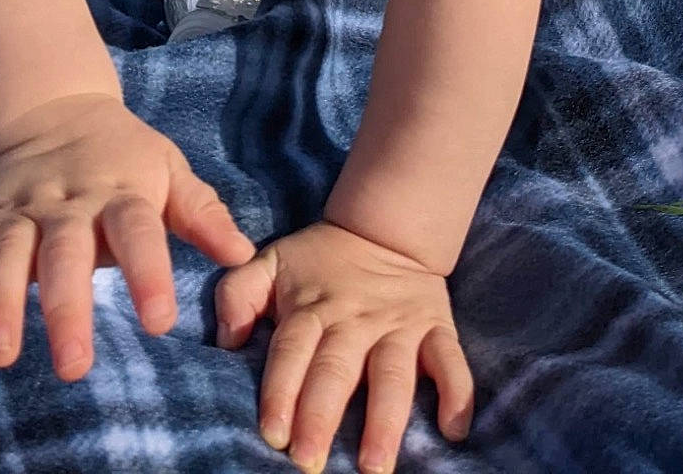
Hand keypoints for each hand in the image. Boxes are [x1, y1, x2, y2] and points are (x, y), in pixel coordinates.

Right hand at [0, 91, 255, 380]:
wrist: (57, 107)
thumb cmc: (125, 155)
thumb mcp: (169, 170)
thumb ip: (202, 213)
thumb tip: (243, 256)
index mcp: (119, 192)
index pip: (137, 232)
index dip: (148, 272)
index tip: (159, 320)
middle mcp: (66, 203)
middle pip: (65, 252)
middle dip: (66, 307)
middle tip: (73, 366)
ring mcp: (20, 209)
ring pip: (6, 254)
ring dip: (0, 302)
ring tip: (0, 352)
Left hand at [213, 220, 473, 473]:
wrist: (385, 230)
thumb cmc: (319, 262)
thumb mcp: (271, 262)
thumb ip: (239, 294)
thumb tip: (226, 340)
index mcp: (311, 307)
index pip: (292, 350)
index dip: (281, 390)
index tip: (273, 433)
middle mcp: (354, 319)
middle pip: (337, 369)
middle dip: (322, 415)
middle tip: (310, 461)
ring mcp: (398, 325)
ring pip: (392, 374)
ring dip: (384, 420)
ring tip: (374, 465)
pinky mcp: (436, 328)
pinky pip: (450, 361)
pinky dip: (456, 393)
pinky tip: (452, 429)